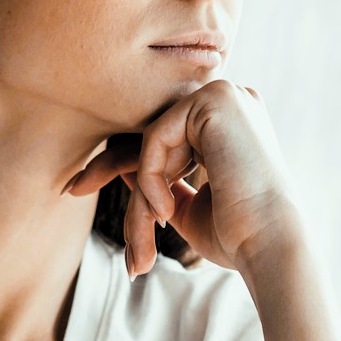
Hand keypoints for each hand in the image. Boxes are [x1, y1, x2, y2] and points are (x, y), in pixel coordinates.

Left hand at [64, 79, 304, 275]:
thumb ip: (159, 182)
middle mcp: (230, 101)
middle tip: (71, 190)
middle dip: (108, 165)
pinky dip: (151, 177)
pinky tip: (166, 210)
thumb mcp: (187, 206)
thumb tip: (124, 166)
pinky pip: (156, 136)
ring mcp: (225, 95)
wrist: (270, 245)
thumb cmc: (238, 236)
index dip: (128, 163)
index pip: (165, 135)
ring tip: (147, 233)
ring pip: (150, 138)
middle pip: (151, 131)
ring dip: (141, 191)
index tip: (78, 186)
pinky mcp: (216, 100)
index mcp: (231, 123)